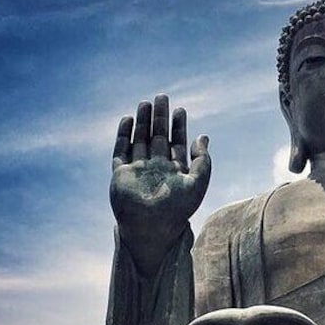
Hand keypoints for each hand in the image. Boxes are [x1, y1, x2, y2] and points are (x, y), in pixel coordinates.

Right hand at [110, 94, 210, 274]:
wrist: (152, 227)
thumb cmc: (178, 209)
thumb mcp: (198, 182)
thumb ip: (203, 160)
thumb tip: (203, 136)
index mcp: (174, 172)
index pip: (177, 143)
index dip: (179, 126)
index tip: (181, 110)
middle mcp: (156, 169)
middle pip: (157, 137)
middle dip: (160, 118)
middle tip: (162, 97)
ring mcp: (138, 170)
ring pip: (139, 140)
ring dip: (142, 122)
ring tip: (146, 103)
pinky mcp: (121, 174)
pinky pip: (121, 150)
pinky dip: (123, 135)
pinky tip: (128, 119)